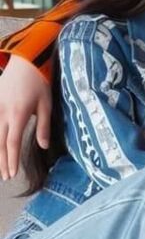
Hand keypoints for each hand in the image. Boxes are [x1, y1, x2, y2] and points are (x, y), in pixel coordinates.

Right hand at [0, 55, 50, 179]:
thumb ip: (44, 126)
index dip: (11, 160)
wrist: (26, 61)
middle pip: (0, 142)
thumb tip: (43, 146)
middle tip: (6, 177)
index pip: (12, 143)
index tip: (12, 173)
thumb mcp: (47, 104)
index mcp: (18, 115)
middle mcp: (3, 113)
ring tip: (1, 166)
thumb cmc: (40, 83)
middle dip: (2, 161)